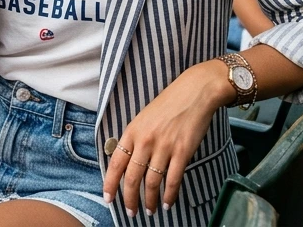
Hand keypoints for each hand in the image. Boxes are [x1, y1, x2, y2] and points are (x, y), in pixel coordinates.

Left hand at [103, 61, 230, 215]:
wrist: (194, 92)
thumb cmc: (169, 104)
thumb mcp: (143, 118)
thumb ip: (134, 139)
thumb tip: (126, 162)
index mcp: (132, 131)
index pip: (116, 163)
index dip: (110, 183)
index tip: (108, 198)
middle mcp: (145, 140)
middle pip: (132, 177)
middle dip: (129, 198)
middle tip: (130, 211)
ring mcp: (164, 146)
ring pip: (152, 182)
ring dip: (150, 200)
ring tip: (150, 210)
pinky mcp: (182, 151)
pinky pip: (173, 179)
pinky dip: (170, 194)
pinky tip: (168, 202)